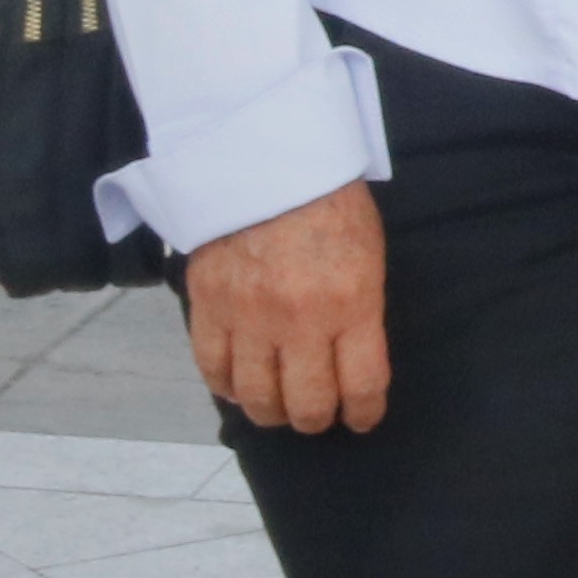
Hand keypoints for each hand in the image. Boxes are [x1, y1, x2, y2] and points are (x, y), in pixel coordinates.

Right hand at [185, 179, 390, 433]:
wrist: (268, 158)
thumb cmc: (330, 202)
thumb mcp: (367, 256)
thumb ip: (361, 312)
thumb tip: (352, 361)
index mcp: (352, 303)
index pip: (361, 385)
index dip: (363, 414)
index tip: (361, 419)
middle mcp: (301, 319)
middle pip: (307, 404)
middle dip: (316, 420)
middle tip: (317, 415)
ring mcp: (249, 316)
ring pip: (257, 397)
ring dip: (271, 411)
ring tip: (278, 407)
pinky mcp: (209, 305)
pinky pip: (213, 369)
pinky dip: (227, 388)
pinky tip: (240, 388)